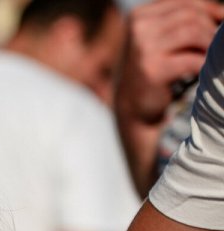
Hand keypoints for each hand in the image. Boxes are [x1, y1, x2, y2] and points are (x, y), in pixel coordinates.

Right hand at [117, 0, 223, 123]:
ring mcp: (143, 49)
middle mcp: (139, 28)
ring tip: (210, 58)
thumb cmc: (154, 68)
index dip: (210, 10)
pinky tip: (204, 71)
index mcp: (140, 16)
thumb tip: (222, 13)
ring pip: (194, 33)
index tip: (221, 22)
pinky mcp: (153, 70)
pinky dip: (205, 64)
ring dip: (210, 46)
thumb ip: (182, 22)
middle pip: (191, 15)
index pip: (185, 3)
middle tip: (215, 47)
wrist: (132, 106)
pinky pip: (193, 60)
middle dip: (211, 30)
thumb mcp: (161, 38)